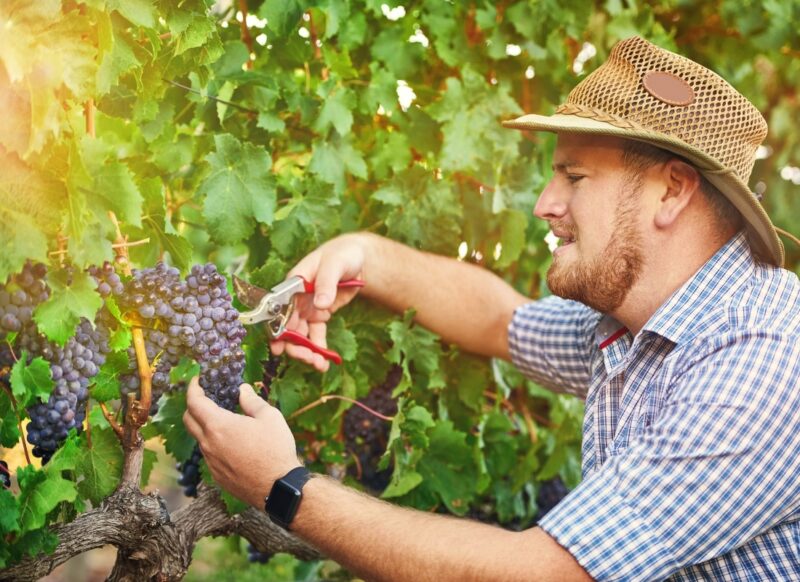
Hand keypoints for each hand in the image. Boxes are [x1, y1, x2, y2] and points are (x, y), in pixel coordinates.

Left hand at [183, 377, 300, 507]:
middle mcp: (208, 444)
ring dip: (205, 426)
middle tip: (205, 398)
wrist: (278, 487)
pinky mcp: (217, 476)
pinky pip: (209, 455)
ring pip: (199, 439)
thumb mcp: (269, 417)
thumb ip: (252, 401)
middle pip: (188, 420)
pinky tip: (232, 444)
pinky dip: (214, 443)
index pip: (194, 403)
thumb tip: (242, 389)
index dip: (193, 388)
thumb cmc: (275, 449)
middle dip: (193, 406)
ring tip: (224, 421)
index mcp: (218, 426)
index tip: (197, 380)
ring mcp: (211, 462)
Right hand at [271, 233, 368, 371]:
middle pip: (288, 327)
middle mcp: (296, 298)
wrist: (358, 258)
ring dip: (307, 352)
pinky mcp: (320, 315)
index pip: (279, 309)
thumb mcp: (334, 264)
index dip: (276, 329)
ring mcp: (308, 308)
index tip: (279, 348)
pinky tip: (324, 363)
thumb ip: (326, 283)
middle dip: (295, 346)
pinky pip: (316, 336)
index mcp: (293, 284)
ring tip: (318, 365)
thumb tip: (320, 304)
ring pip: (301, 335)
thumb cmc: (342, 255)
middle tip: (307, 359)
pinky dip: (319, 349)